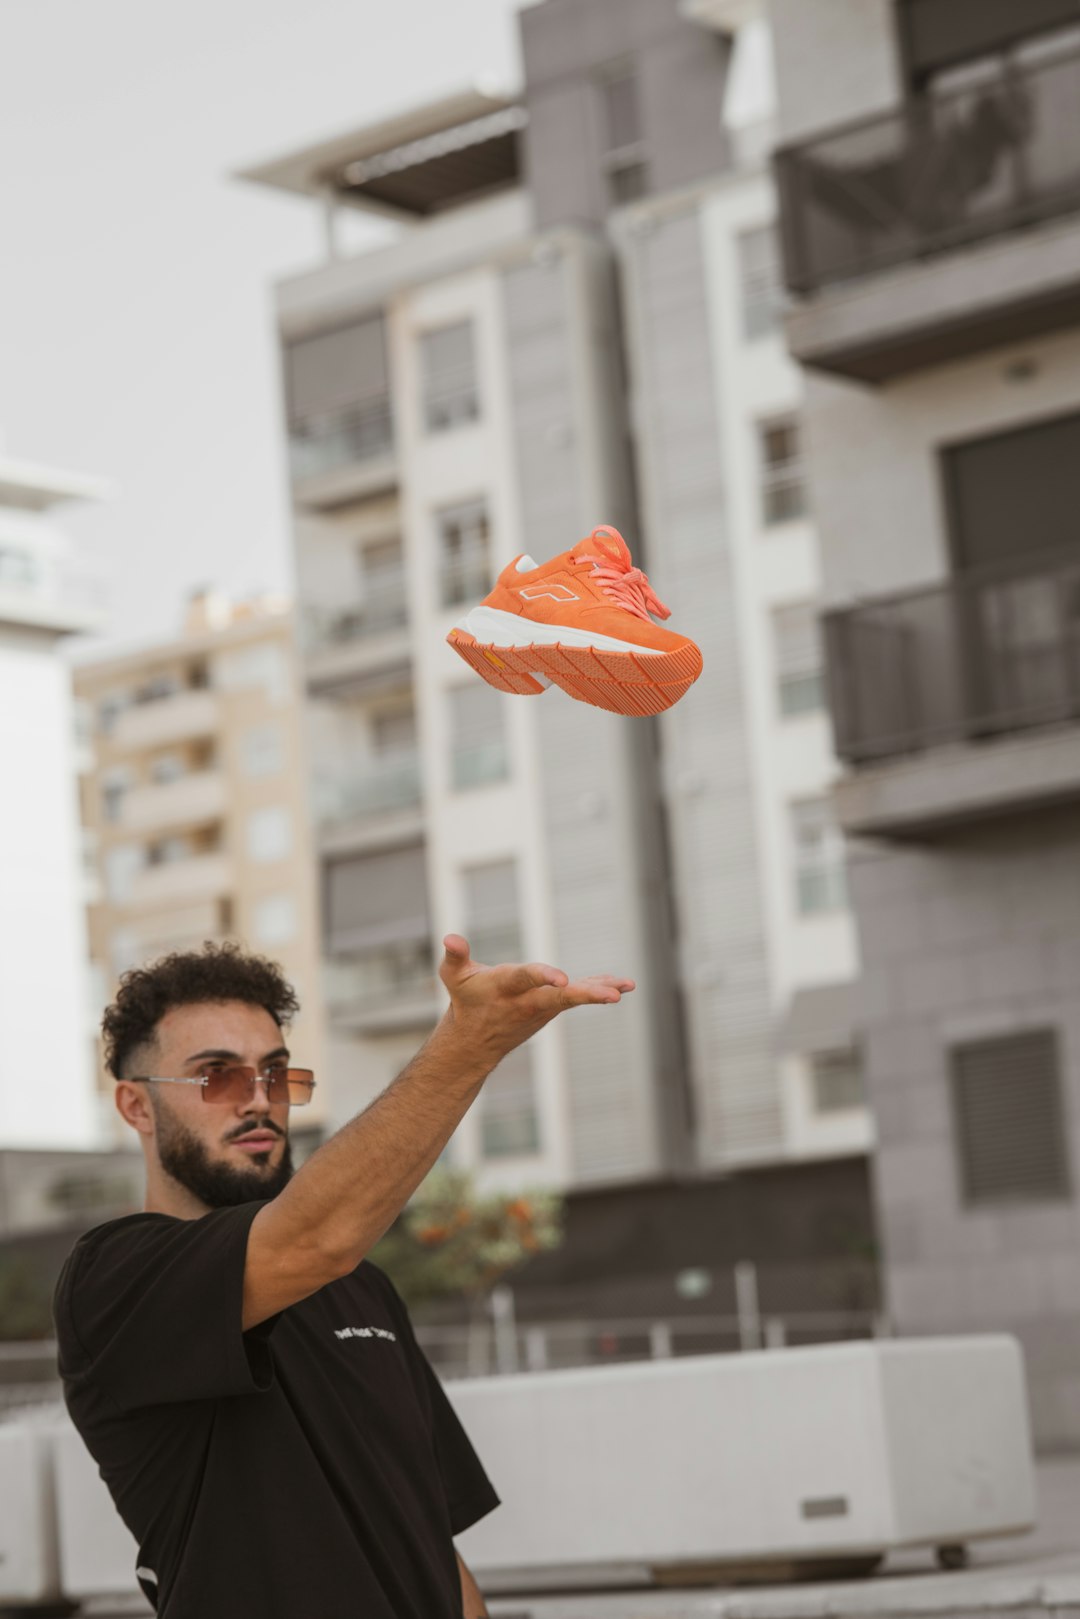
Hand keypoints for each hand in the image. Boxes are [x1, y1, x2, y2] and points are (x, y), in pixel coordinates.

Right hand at [438, 934, 634, 1067]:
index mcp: (503, 988)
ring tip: (626, 986)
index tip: (562, 978)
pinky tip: (623, 984)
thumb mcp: (453, 977)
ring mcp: (542, 1007)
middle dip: (585, 995)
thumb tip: (451, 938)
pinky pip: (578, 998)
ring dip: (600, 992)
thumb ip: (454, 956)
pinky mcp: (553, 1008)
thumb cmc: (467, 1000)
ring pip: (574, 999)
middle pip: (559, 998)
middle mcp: (527, 1000)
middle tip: (612, 997)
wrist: (475, 1042)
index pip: (525, 979)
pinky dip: (599, 988)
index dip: (542, 976)